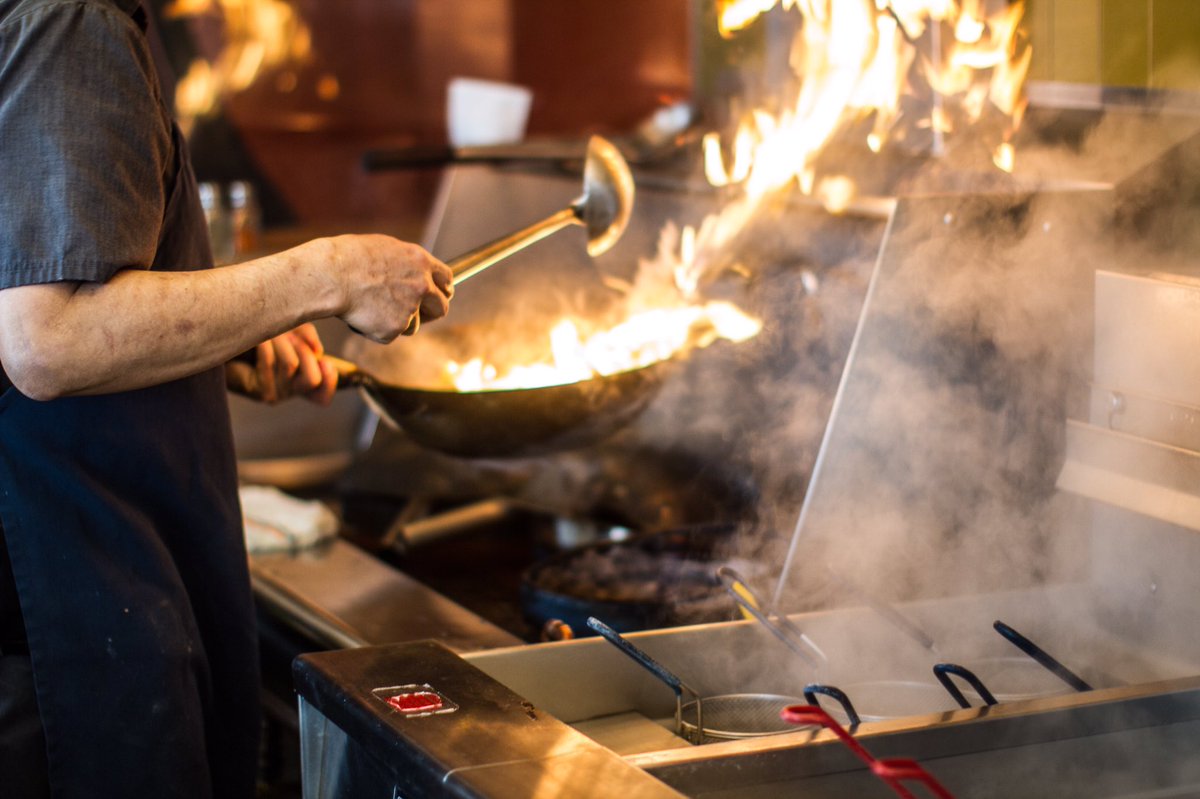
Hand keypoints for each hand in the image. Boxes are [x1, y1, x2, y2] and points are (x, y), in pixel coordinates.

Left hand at [228, 324, 337, 405]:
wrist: (229, 343)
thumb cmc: (264, 336)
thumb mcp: (293, 331)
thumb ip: (309, 336)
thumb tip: (318, 352)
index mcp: (306, 380)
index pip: (324, 395)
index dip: (330, 380)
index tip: (324, 361)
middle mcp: (294, 392)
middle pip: (313, 379)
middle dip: (304, 352)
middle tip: (292, 337)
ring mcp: (277, 394)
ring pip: (291, 365)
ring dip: (282, 341)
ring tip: (272, 332)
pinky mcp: (259, 391)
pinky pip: (270, 363)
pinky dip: (266, 345)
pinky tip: (259, 339)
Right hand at [325, 234, 452, 342]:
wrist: (330, 276)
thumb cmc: (348, 258)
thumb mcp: (385, 250)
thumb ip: (406, 265)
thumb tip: (411, 274)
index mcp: (420, 261)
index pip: (446, 279)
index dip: (443, 290)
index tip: (439, 296)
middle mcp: (421, 285)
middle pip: (441, 307)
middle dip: (432, 313)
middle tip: (418, 315)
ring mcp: (410, 308)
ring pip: (414, 325)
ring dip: (399, 322)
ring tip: (372, 308)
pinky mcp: (394, 328)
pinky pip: (390, 335)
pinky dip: (378, 330)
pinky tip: (362, 315)